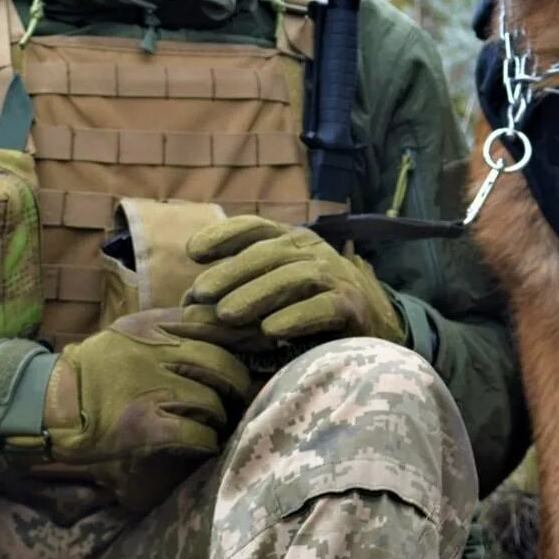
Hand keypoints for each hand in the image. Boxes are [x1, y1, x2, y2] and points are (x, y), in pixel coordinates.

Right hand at [36, 308, 255, 509]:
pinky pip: (194, 435)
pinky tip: (206, 445)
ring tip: (220, 423)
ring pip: (211, 402)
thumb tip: (215, 322)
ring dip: (220, 417)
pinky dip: (206, 443)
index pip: (213, 321)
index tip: (260, 345)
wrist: (48, 402)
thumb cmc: (92, 369)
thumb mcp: (127, 331)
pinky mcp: (144, 426)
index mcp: (151, 325)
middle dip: (238, 383)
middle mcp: (153, 352)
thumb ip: (167, 326)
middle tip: (244, 395)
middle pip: (221, 364)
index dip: (243, 335)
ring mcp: (149, 389)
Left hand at [184, 216, 407, 347]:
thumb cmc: (306, 309)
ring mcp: (336, 276)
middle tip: (200, 295)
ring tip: (227, 314)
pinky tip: (271, 330)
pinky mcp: (352, 305)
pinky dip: (296, 316)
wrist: (371, 328)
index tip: (193, 252)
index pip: (255, 228)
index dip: (223, 234)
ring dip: (257, 294)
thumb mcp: (270, 292)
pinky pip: (323, 306)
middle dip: (231, 272)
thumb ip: (235, 292)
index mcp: (290, 241)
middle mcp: (313, 250)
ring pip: (294, 277)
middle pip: (269, 253)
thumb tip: (187, 304)